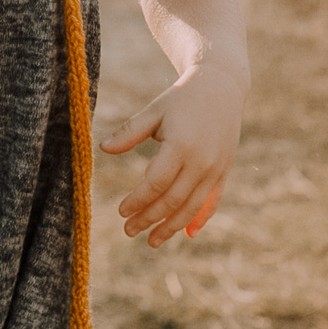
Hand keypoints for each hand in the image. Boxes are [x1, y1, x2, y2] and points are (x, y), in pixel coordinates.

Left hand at [101, 66, 242, 246]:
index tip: (121, 211)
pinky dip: (201, 219)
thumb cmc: (181, 98)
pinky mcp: (224, 171)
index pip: (156, 183)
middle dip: (149, 219)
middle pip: (172, 200)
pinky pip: (213, 201)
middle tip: (129, 231)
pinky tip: (188, 234)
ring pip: (192, 206)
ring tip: (152, 241)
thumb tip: (103, 149)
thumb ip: (130, 132)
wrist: (221, 87)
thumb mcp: (154, 111)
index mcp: (181, 145)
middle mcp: (202, 161)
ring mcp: (216, 169)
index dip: (137, 200)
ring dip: (172, 227)